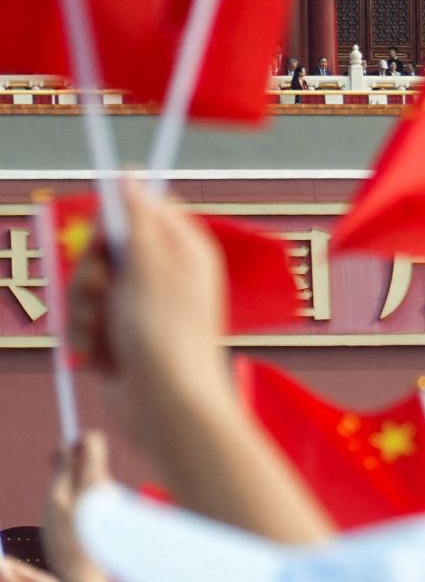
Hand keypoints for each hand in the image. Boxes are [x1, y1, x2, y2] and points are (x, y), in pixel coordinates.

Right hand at [43, 432, 111, 578]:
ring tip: (60, 512)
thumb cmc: (66, 539)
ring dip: (72, 487)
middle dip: (70, 466)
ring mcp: (112, 501)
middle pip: (91, 460)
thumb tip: (67, 445)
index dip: (74, 440)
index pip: (93, 440)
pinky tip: (70, 522)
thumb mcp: (55, 501)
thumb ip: (62, 471)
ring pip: (89, 480)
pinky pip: (92, 497)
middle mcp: (110, 486)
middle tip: (53, 488)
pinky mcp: (110, 514)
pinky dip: (78, 501)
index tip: (57, 457)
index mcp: (96, 478)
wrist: (87, 575)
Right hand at [69, 189, 232, 454]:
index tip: (107, 240)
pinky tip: (102, 356)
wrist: (166, 407)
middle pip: (102, 247)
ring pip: (85, 286)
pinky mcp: (119, 335)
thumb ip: (138, 219)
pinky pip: (84, 320)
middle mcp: (163, 276)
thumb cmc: (166, 337)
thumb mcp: (149, 267)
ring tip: (105, 334)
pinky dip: (86, 337)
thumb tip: (130, 174)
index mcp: (184, 252)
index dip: (115, 221)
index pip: (141, 209)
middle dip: (89, 273)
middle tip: (103, 294)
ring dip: (83, 310)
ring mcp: (138, 308)